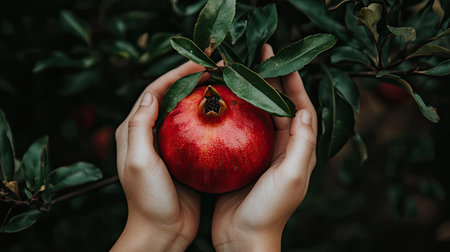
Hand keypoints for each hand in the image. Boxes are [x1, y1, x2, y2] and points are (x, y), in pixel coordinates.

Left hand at [112, 62, 206, 250]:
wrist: (163, 231)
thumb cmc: (148, 199)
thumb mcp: (140, 162)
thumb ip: (140, 127)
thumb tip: (152, 95)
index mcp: (134, 130)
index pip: (154, 92)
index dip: (175, 74)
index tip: (199, 63)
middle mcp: (150, 133)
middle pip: (171, 96)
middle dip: (191, 78)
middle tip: (216, 66)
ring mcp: (169, 144)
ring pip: (187, 110)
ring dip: (203, 94)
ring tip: (224, 82)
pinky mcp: (186, 156)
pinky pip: (199, 129)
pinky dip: (211, 117)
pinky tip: (228, 112)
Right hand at [211, 44, 317, 251]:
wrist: (243, 238)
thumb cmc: (269, 210)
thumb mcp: (290, 176)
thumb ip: (301, 143)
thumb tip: (304, 109)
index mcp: (297, 150)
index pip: (300, 109)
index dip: (294, 84)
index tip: (283, 62)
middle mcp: (282, 148)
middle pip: (279, 107)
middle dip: (272, 81)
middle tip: (259, 58)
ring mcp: (261, 154)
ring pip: (258, 115)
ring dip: (252, 93)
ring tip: (240, 72)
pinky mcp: (241, 160)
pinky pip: (238, 129)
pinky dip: (234, 113)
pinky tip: (221, 101)